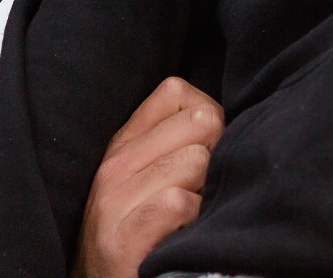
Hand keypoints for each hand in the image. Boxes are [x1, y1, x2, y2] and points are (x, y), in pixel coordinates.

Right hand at [74, 77, 223, 277]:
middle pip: (200, 121)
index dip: (206, 116)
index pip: (175, 92)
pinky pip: (179, 202)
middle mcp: (114, 167)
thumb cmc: (142, 237)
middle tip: (203, 190)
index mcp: (122, 145)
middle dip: (215, 154)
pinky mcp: (122, 239)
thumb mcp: (149, 180)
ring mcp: (113, 202)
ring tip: (192, 216)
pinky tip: (183, 235)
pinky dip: (193, 221)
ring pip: (196, 160)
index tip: (205, 151)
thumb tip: (219, 120)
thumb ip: (174, 144)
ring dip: (206, 193)